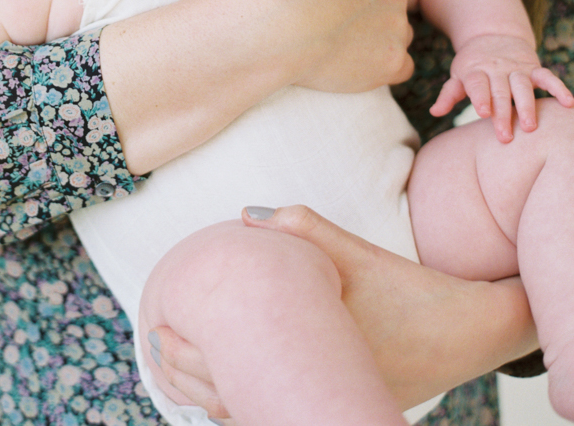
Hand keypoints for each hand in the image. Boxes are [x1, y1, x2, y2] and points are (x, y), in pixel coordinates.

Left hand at [149, 204, 537, 416]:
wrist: (466, 332)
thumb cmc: (408, 290)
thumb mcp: (356, 252)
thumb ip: (302, 227)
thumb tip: (245, 214)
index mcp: (311, 358)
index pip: (234, 369)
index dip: (189, 356)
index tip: (157, 331)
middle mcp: (317, 392)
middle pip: (234, 395)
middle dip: (188, 376)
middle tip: (155, 344)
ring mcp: (329, 406)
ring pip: (254, 410)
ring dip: (211, 392)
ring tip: (174, 368)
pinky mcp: (340, 409)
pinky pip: (279, 411)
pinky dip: (246, 399)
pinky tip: (223, 384)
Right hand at [250, 0, 413, 91]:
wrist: (275, 22)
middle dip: (360, 5)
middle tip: (322, 12)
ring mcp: (395, 30)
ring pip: (391, 32)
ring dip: (370, 35)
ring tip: (332, 38)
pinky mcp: (388, 66)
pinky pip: (395, 67)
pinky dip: (378, 65)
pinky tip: (351, 61)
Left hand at [430, 34, 573, 141]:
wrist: (492, 36)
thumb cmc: (473, 67)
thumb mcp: (458, 77)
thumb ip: (449, 94)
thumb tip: (434, 112)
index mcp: (475, 71)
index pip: (477, 84)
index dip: (481, 97)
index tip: (483, 113)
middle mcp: (496, 69)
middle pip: (500, 91)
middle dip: (503, 113)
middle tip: (505, 137)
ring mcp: (516, 68)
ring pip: (523, 86)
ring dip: (527, 105)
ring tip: (530, 127)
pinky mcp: (533, 68)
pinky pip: (548, 77)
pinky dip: (558, 88)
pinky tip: (568, 103)